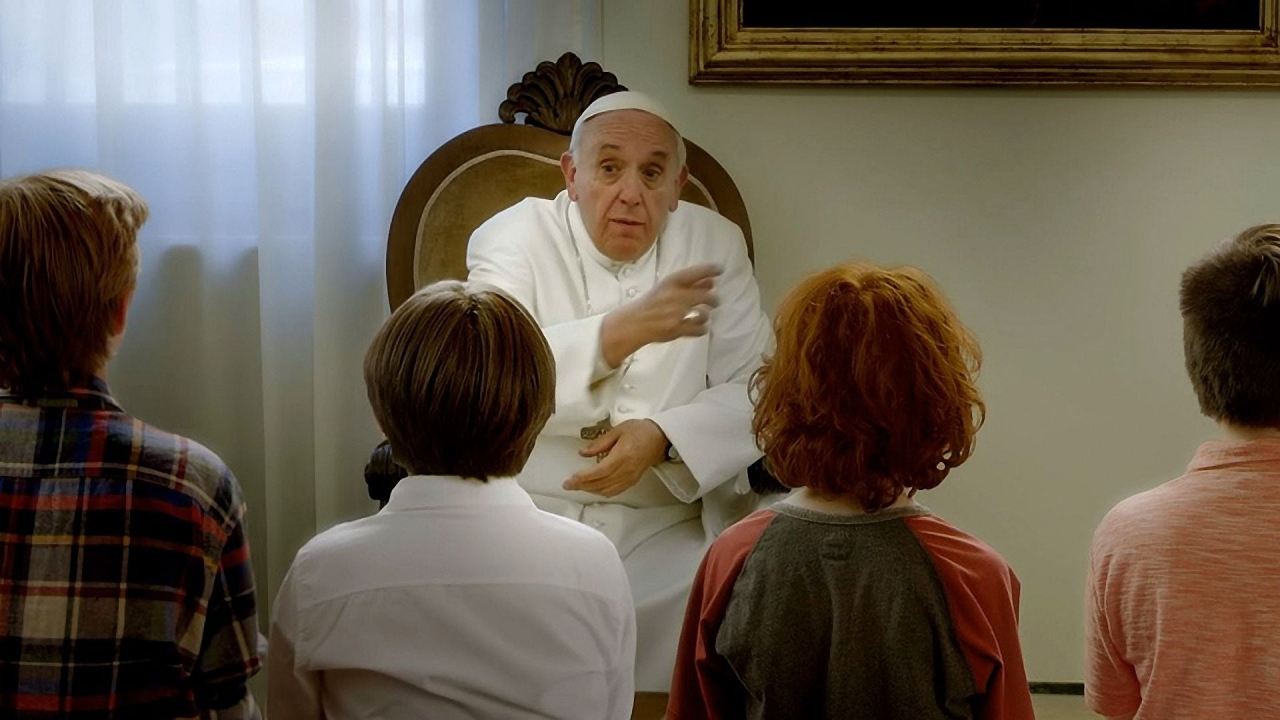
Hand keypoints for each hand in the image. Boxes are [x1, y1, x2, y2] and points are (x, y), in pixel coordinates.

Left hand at [563, 419, 668, 497]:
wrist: (660, 438)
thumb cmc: (640, 431)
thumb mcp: (618, 430)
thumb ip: (599, 443)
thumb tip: (583, 453)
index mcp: (622, 456)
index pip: (599, 472)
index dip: (584, 478)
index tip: (571, 479)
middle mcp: (626, 470)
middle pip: (601, 483)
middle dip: (582, 486)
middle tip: (567, 485)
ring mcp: (630, 478)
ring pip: (606, 490)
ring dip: (590, 490)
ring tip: (577, 486)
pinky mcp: (632, 481)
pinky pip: (615, 491)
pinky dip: (601, 492)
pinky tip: (593, 488)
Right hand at [600, 264, 721, 367]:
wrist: (634, 322)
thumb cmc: (653, 303)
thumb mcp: (667, 288)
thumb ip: (689, 284)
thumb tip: (712, 280)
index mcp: (671, 282)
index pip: (695, 272)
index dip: (710, 269)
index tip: (720, 269)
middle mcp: (675, 296)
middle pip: (706, 296)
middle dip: (713, 300)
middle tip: (714, 302)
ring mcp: (676, 313)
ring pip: (704, 313)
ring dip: (706, 315)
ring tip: (701, 316)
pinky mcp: (676, 329)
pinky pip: (700, 329)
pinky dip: (702, 329)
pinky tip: (697, 327)